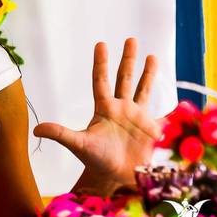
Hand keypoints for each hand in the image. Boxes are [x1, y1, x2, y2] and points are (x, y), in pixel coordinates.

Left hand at [33, 38, 162, 189]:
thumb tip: (37, 129)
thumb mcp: (78, 145)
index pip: (101, 80)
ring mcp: (137, 117)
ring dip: (148, 73)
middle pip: (124, 78)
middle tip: (131, 39)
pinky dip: (172, 107)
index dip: (101, 63)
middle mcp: (121, 108)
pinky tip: (179, 96)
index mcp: (104, 109)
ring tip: (152, 56)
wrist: (114, 177)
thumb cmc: (95, 159)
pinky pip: (163, 114)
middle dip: (128, 59)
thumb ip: (60, 134)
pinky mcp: (152, 129)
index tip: (101, 44)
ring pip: (143, 90)